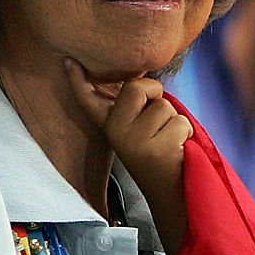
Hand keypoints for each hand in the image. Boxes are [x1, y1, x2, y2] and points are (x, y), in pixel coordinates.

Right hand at [65, 58, 190, 254]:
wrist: (172, 193)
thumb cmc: (163, 153)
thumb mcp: (143, 129)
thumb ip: (139, 108)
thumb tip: (146, 82)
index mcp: (111, 125)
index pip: (89, 99)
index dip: (78, 80)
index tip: (68, 61)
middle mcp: (115, 132)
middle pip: (138, 87)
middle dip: (157, 94)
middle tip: (160, 119)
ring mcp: (133, 141)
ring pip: (165, 106)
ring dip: (176, 121)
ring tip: (170, 141)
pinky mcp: (154, 150)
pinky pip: (180, 122)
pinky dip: (186, 132)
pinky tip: (177, 150)